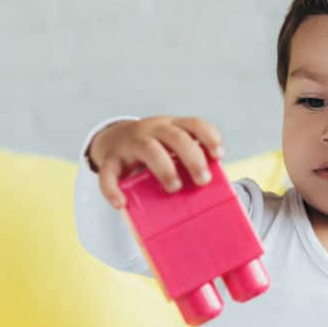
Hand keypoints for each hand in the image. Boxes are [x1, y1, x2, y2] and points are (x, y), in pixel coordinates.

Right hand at [87, 116, 224, 208]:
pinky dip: (113, 189)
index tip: (218, 155)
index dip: (208, 137)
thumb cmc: (153, 151)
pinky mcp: (111, 159)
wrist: (113, 141)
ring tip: (174, 188)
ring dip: (165, 169)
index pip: (194, 124)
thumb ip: (187, 161)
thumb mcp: (170, 148)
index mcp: (171, 126)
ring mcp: (130, 143)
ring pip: (148, 149)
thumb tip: (211, 192)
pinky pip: (109, 173)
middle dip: (193, 158)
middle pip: (175, 136)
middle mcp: (152, 130)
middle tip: (203, 180)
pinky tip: (121, 203)